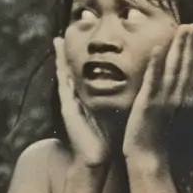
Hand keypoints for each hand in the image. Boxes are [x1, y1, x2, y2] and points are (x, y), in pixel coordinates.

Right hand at [53, 36, 111, 167]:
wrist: (95, 158)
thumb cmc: (106, 137)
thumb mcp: (112, 112)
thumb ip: (117, 97)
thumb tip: (135, 83)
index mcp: (85, 98)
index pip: (82, 73)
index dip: (81, 58)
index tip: (84, 41)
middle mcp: (75, 98)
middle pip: (69, 70)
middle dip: (66, 53)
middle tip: (62, 35)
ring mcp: (69, 103)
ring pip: (64, 75)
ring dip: (60, 59)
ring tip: (57, 42)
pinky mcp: (67, 109)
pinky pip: (64, 87)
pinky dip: (61, 73)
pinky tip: (61, 63)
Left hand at [123, 25, 192, 165]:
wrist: (148, 157)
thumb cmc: (159, 137)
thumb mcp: (177, 113)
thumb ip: (188, 94)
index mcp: (185, 100)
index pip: (191, 70)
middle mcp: (178, 98)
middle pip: (185, 66)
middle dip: (189, 44)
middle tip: (191, 24)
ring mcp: (164, 100)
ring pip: (173, 69)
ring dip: (177, 48)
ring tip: (180, 29)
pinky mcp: (149, 103)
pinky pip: (153, 81)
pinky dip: (155, 65)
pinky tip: (156, 49)